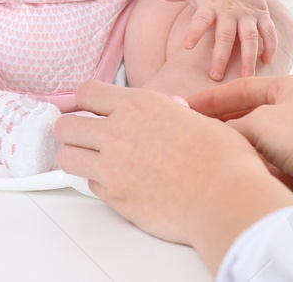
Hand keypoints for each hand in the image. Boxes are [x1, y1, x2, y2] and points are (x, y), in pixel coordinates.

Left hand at [55, 81, 292, 269]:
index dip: (86, 102)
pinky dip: (101, 185)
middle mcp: (119, 130)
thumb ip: (170, 111)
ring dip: (77, 159)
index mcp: (138, 104)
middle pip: (65, 125)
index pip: (85, 92)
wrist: (227, 198)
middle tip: (86, 140)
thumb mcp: (195, 117)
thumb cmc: (222, 158)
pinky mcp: (115, 196)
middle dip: (72, 132)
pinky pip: (91, 185)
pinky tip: (122, 185)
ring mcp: (112, 165)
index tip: (92, 111)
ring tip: (94, 163)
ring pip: (67, 157)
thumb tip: (171, 108)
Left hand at [148, 0, 275, 78]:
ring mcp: (247, 14)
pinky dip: (270, 45)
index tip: (186, 46)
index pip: (200, 19)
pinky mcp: (262, 15)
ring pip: (250, 36)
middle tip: (214, 76)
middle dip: (220, 55)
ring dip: (248, 57)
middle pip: (225, 34)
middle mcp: (229, 11)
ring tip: (245, 77)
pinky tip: (268, 62)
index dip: (194, 31)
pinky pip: (269, 31)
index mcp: (210, 5)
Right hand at [185, 74, 292, 196]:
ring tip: (207, 150)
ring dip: (236, 145)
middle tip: (191, 130)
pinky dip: (252, 164)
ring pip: (257, 140)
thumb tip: (217, 133)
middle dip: (221, 123)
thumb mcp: (260, 122)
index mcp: (291, 87)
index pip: (242, 88)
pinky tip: (235, 170)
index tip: (183, 105)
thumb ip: (232, 125)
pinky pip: (268, 162)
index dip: (211, 97)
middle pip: (248, 114)